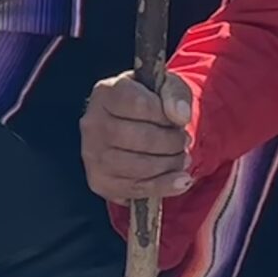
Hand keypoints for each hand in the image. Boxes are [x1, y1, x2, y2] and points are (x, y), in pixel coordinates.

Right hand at [81, 71, 194, 202]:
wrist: (129, 125)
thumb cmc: (149, 103)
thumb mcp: (165, 87)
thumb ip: (175, 93)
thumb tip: (180, 116)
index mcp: (106, 93)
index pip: (139, 104)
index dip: (165, 115)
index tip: (179, 120)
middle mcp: (92, 123)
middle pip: (140, 138)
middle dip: (172, 143)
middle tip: (184, 142)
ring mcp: (92, 154)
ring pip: (138, 167)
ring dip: (170, 165)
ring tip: (182, 158)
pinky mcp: (99, 181)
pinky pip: (135, 189)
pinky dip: (163, 187)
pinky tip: (181, 181)